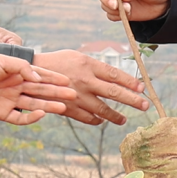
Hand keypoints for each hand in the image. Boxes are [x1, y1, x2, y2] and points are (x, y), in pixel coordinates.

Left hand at [0, 54, 75, 126]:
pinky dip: (31, 117)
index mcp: (17, 73)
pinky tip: (41, 113)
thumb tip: (38, 77)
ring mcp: (10, 100)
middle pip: (40, 91)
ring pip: (34, 104)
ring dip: (48, 105)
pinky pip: (20, 118)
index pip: (40, 75)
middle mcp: (16, 87)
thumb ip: (22, 67)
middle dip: (56, 92)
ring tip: (63, 106)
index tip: (68, 80)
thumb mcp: (3, 61)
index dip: (54, 78)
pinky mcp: (2, 113)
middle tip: (72, 94)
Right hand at [32, 50, 147, 125]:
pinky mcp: (69, 108)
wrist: (31, 73)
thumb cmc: (58, 62)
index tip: (142, 88)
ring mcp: (77, 96)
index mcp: (88, 65)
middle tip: (145, 105)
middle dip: (132, 100)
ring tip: (124, 120)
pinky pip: (88, 118)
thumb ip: (95, 67)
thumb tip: (116, 78)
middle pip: (114, 92)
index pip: (115, 75)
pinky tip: (101, 120)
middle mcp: (85, 81)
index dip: (130, 82)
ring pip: (103, 109)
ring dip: (116, 116)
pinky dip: (97, 120)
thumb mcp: (77, 57)